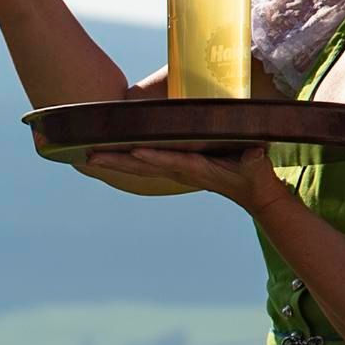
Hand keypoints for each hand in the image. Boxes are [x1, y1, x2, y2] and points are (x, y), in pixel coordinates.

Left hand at [76, 143, 276, 208]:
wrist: (254, 194)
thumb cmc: (254, 176)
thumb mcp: (256, 167)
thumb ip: (253, 162)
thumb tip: (254, 155)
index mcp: (197, 168)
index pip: (171, 160)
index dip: (153, 156)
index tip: (133, 151)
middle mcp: (181, 170)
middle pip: (143, 165)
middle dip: (117, 160)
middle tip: (89, 157)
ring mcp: (177, 170)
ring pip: (140, 166)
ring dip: (114, 162)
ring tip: (88, 157)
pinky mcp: (178, 169)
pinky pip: (147, 164)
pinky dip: (127, 160)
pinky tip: (109, 157)